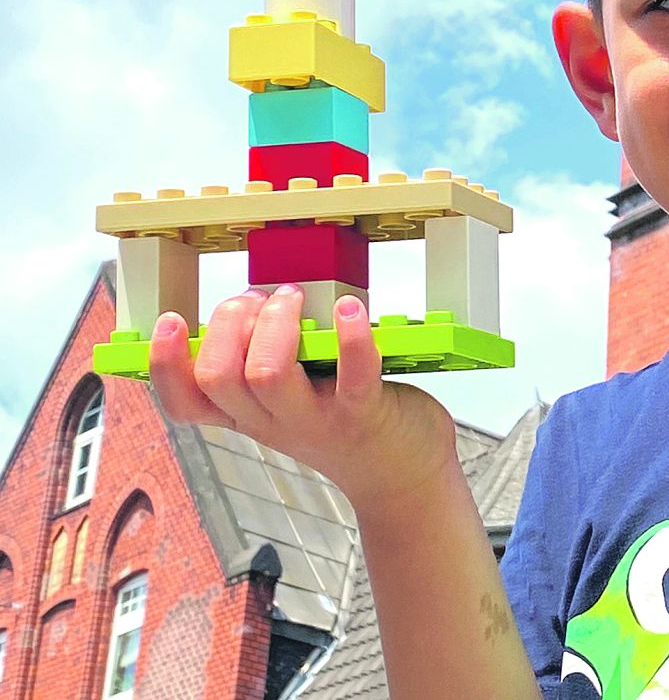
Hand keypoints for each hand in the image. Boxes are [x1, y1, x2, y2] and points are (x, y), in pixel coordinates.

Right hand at [149, 284, 455, 514]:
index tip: (172, 320)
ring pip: (266, 375)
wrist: (400, 473)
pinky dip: (351, 335)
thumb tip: (251, 302)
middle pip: (217, 378)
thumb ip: (264, 363)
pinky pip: (352, 375)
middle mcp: (273, 422)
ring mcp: (317, 420)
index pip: (184, 402)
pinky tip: (350, 308)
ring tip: (294, 297)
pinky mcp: (364, 412)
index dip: (164, 364)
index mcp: (248, 415)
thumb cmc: (345, 421)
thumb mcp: (290, 402)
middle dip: (229, 323)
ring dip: (276, 323)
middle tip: (259, 299)